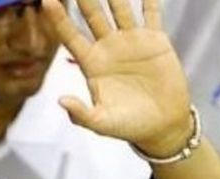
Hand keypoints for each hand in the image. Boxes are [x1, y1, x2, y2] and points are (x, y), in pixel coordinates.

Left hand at [41, 0, 192, 155]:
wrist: (161, 125)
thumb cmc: (127, 126)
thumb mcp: (100, 123)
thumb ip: (80, 113)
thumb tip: (61, 101)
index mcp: (91, 64)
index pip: (70, 36)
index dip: (58, 18)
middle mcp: (108, 48)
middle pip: (92, 16)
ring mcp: (131, 42)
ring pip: (119, 9)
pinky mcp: (155, 41)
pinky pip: (151, 14)